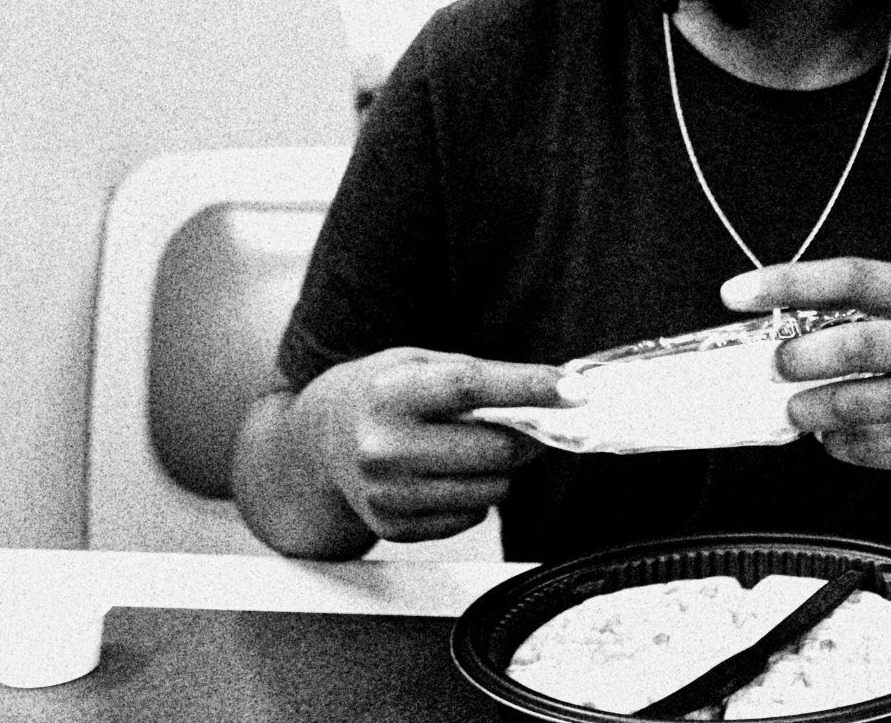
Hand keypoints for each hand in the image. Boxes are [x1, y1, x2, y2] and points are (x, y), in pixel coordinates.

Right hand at [292, 347, 563, 541]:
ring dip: (502, 469)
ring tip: (477, 448)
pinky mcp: (394, 527)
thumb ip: (478, 377)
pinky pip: (470, 517)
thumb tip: (553, 391)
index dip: (528, 386)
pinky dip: (476, 496)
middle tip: (532, 424)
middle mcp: (384, 447)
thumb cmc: (380, 395)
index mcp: (389, 393)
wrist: (318, 444)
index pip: (471, 387)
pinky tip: (450, 474)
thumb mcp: (417, 364)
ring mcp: (387, 493)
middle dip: (528, 437)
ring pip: (491, 490)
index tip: (571, 388)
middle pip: (494, 450)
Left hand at [720, 260, 890, 478]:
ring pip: (855, 404)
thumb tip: (789, 322)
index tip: (738, 292)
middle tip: (779, 365)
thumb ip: (875, 309)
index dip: (789, 282)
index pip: (852, 277)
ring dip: (810, 408)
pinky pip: (872, 449)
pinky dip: (839, 444)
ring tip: (799, 407)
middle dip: (799, 358)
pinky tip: (835, 435)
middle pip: (854, 345)